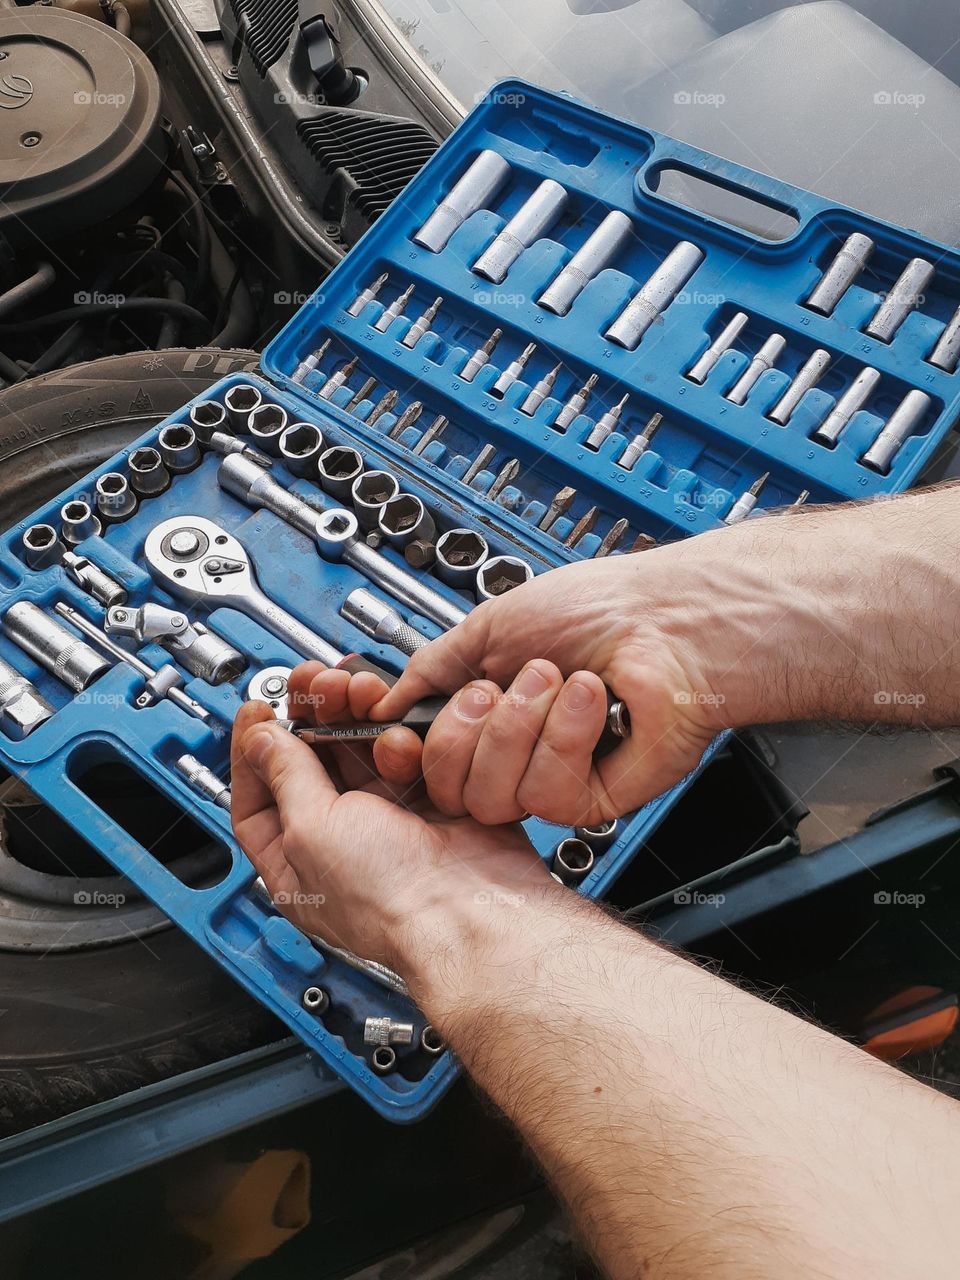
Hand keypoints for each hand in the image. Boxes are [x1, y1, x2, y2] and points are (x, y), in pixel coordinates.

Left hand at [230, 676, 551, 974]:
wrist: (470, 907)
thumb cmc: (390, 897)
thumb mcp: (311, 827)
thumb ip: (283, 775)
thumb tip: (260, 739)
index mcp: (296, 862)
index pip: (258, 798)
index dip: (253, 751)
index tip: (259, 709)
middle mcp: (339, 840)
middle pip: (310, 763)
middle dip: (310, 717)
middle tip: (314, 683)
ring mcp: (386, 819)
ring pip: (359, 750)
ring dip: (355, 715)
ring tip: (354, 690)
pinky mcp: (428, 799)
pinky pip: (405, 751)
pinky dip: (399, 732)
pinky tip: (395, 728)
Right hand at [366, 546, 734, 826]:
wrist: (668, 620)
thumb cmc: (600, 609)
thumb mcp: (490, 625)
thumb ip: (430, 668)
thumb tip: (380, 703)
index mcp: (486, 712)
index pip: (422, 759)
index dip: (407, 747)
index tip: (400, 725)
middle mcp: (514, 750)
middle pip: (447, 787)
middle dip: (469, 728)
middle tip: (501, 682)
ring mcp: (551, 777)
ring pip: (492, 796)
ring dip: (522, 725)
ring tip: (558, 680)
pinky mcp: (590, 799)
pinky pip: (546, 794)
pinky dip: (566, 738)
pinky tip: (592, 702)